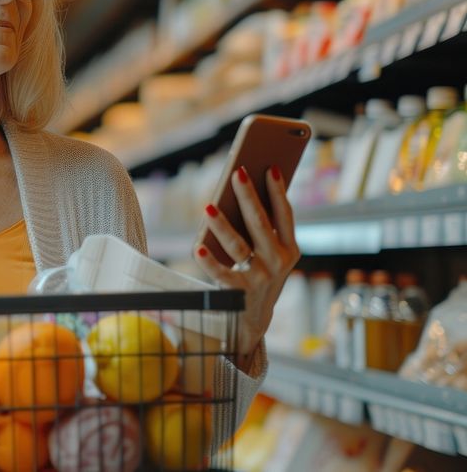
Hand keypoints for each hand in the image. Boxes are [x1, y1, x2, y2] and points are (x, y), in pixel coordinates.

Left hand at [193, 165, 300, 368]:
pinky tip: (198, 246)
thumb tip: (244, 192)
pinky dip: (209, 260)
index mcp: (290, 249)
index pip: (285, 215)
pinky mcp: (240, 293)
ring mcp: (260, 278)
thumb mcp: (269, 254)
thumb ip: (262, 229)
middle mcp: (278, 262)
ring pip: (239, 246)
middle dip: (249, 196)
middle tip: (237, 173)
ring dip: (223, 224)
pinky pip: (221, 273)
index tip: (270, 167)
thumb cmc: (259, 275)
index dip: (278, 191)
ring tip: (208, 206)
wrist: (253, 319)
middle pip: (261, 224)